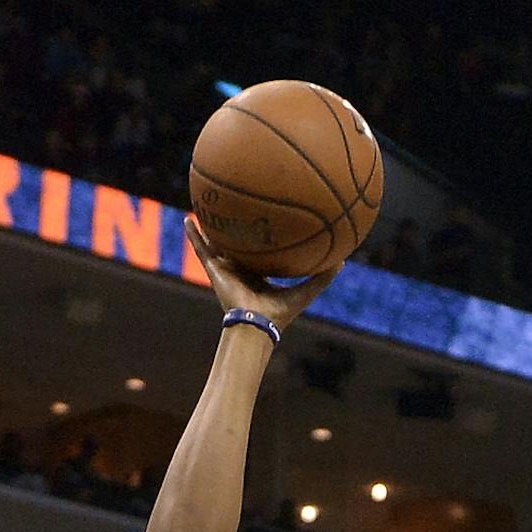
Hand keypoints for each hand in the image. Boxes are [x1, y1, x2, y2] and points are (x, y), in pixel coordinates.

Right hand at [185, 215, 342, 331]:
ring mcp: (227, 269)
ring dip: (210, 227)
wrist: (258, 323)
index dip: (265, 240)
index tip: (268, 223)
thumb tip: (343, 260)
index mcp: (261, 274)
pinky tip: (188, 219)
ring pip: (216, 244)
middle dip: (238, 230)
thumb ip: (323, 276)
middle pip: (238, 246)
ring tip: (205, 207)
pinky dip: (194, 235)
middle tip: (238, 208)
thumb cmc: (281, 312)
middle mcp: (242, 270)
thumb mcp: (306, 290)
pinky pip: (201, 249)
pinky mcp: (214, 271)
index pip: (262, 253)